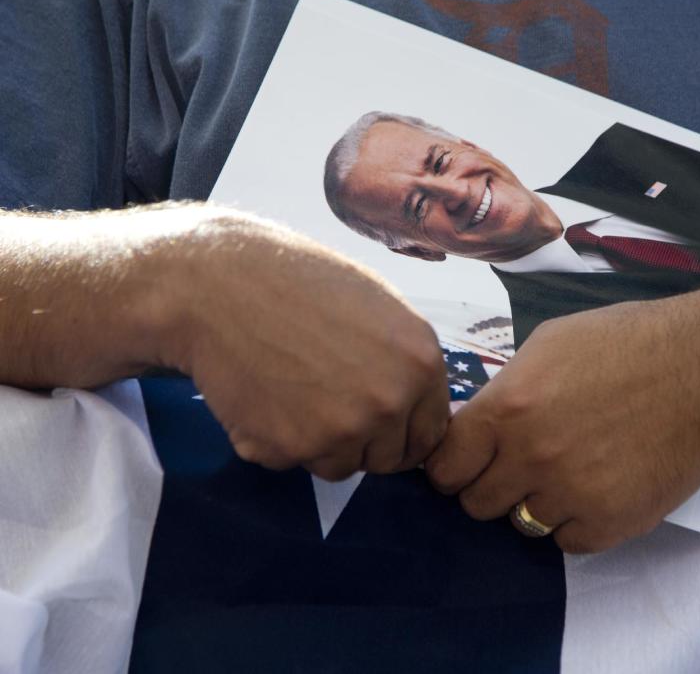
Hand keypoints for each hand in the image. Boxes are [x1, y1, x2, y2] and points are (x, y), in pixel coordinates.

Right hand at [157, 211, 449, 479]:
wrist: (218, 286)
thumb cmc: (297, 283)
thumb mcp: (380, 308)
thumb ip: (406, 363)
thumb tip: (416, 405)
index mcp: (422, 362)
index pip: (431, 433)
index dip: (402, 430)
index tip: (376, 419)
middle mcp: (392, 401)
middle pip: (389, 458)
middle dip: (362, 441)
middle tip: (324, 399)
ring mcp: (344, 429)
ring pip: (341, 466)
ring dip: (319, 444)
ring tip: (290, 390)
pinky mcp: (293, 448)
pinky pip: (293, 463)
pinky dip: (275, 440)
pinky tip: (262, 395)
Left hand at [426, 294, 699, 552]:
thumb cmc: (626, 343)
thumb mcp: (548, 345)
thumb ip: (505, 391)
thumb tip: (479, 424)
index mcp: (507, 409)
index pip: (446, 467)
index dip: (452, 466)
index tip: (466, 464)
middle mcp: (530, 457)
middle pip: (476, 503)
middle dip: (492, 485)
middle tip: (520, 466)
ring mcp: (570, 494)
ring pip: (522, 523)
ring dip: (537, 502)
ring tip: (570, 470)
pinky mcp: (609, 522)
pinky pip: (567, 541)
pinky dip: (577, 520)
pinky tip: (598, 487)